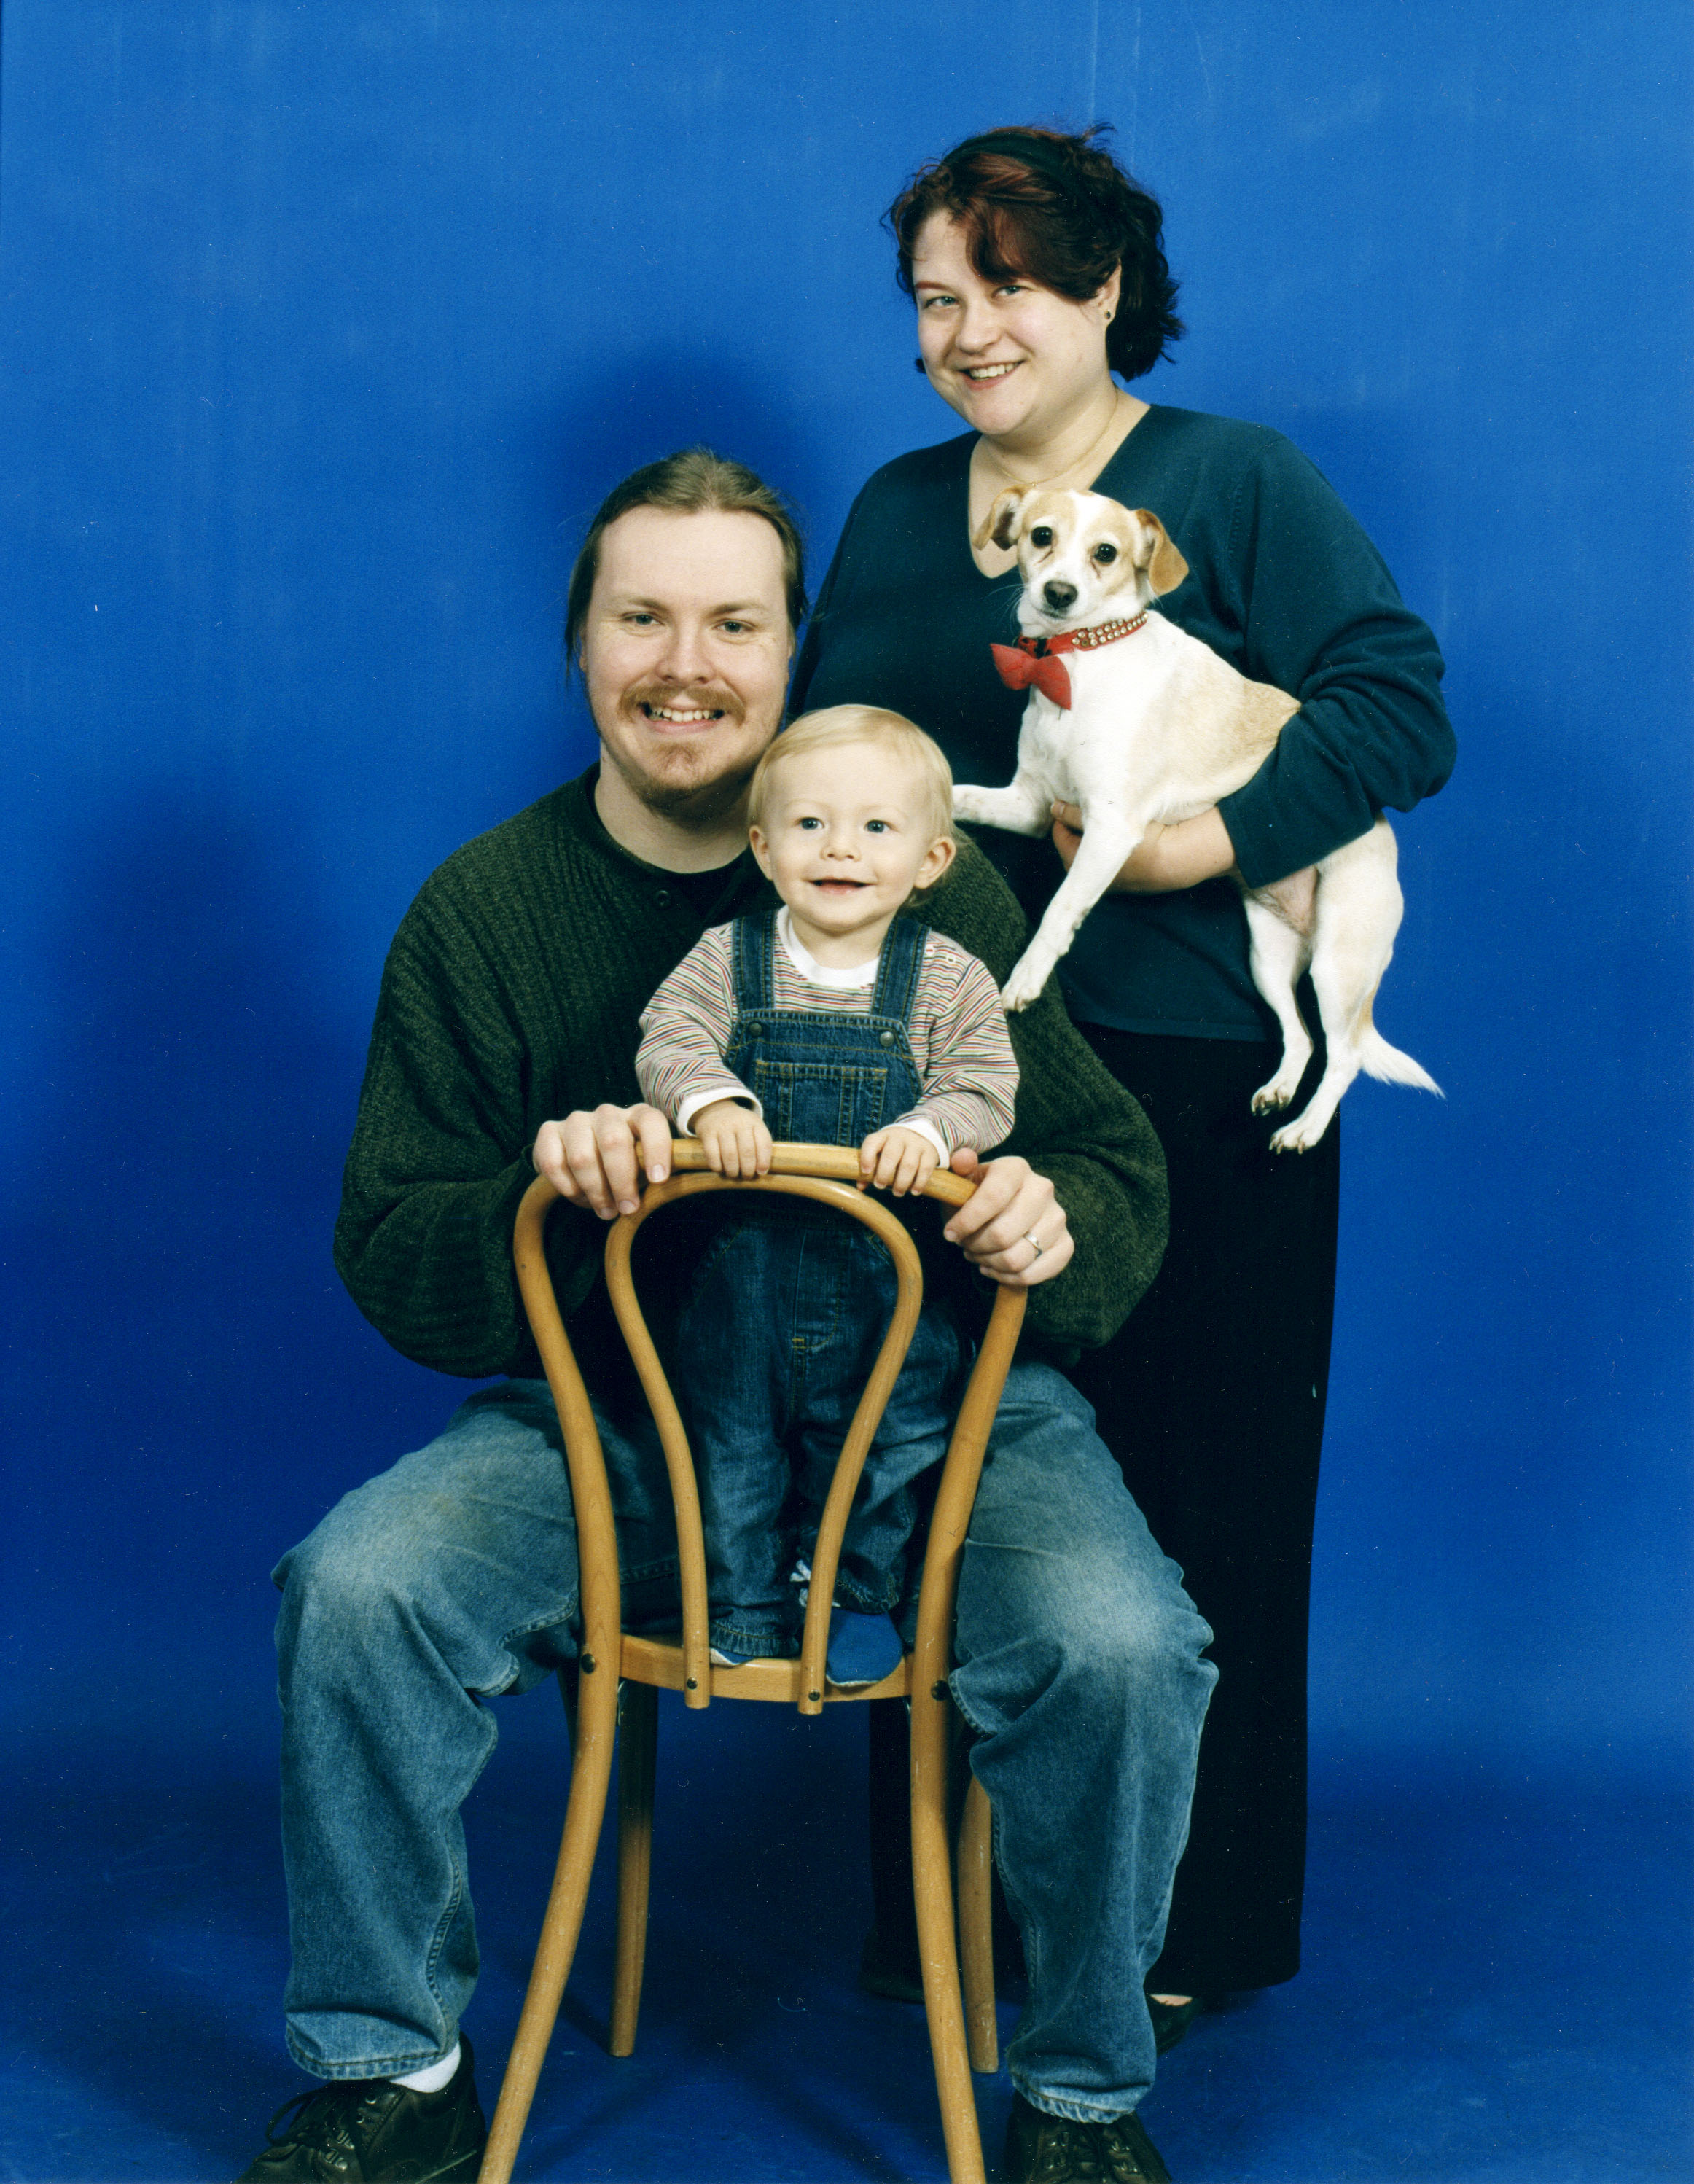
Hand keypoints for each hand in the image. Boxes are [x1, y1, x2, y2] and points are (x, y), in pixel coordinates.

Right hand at [532, 1103, 672, 1219]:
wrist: (582, 1168)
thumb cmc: (624, 1170)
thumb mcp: (644, 1171)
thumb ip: (655, 1175)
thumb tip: (664, 1188)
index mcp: (637, 1116)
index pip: (651, 1122)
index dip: (656, 1149)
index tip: (658, 1180)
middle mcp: (607, 1113)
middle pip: (613, 1142)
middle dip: (621, 1182)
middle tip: (627, 1208)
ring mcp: (576, 1120)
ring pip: (582, 1158)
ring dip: (594, 1191)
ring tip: (604, 1208)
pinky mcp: (548, 1131)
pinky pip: (553, 1164)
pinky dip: (567, 1188)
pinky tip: (578, 1195)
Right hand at [693, 1098, 772, 1179]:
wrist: (716, 1110)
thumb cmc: (739, 1126)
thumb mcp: (753, 1128)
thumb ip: (760, 1146)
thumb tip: (761, 1172)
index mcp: (754, 1122)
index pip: (764, 1144)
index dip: (764, 1162)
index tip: (761, 1173)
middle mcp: (739, 1122)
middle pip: (747, 1152)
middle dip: (748, 1170)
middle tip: (746, 1176)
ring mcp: (722, 1126)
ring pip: (729, 1155)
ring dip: (733, 1171)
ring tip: (734, 1175)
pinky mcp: (707, 1133)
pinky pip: (712, 1155)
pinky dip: (717, 1167)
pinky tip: (721, 1169)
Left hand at [860, 1125, 938, 1197]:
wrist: (919, 1135)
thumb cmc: (893, 1149)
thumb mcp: (880, 1153)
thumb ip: (869, 1168)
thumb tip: (860, 1187)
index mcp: (883, 1136)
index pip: (872, 1142)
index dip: (867, 1157)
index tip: (866, 1172)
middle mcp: (899, 1137)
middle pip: (891, 1154)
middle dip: (884, 1173)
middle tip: (880, 1186)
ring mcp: (916, 1144)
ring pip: (909, 1164)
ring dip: (902, 1182)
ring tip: (898, 1192)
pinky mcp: (929, 1152)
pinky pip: (925, 1168)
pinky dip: (920, 1182)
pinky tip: (914, 1191)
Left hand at [940, 1147, 1072, 1287]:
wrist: (1008, 1210)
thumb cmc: (978, 1197)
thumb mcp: (964, 1181)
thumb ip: (960, 1169)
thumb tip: (962, 1158)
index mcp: (1015, 1168)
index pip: (992, 1197)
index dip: (966, 1222)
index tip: (950, 1234)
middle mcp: (1043, 1189)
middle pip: (1002, 1235)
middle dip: (976, 1247)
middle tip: (966, 1245)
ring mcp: (1058, 1217)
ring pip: (1016, 1259)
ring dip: (990, 1263)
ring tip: (979, 1255)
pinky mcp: (1066, 1244)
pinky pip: (1033, 1274)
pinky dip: (1008, 1278)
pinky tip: (995, 1268)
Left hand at [1050, 802, 1237, 891]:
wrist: (1180, 859)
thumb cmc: (1143, 839)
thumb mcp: (1107, 821)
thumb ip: (1076, 814)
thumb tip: (1054, 807)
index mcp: (1081, 867)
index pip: (1060, 836)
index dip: (1062, 817)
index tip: (1069, 800)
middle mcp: (1094, 879)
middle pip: (1075, 847)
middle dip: (1077, 827)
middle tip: (1085, 806)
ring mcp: (1115, 882)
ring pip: (1095, 854)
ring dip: (1096, 836)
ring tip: (1105, 816)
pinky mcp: (1133, 880)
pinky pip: (1113, 859)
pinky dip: (1112, 845)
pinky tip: (1123, 831)